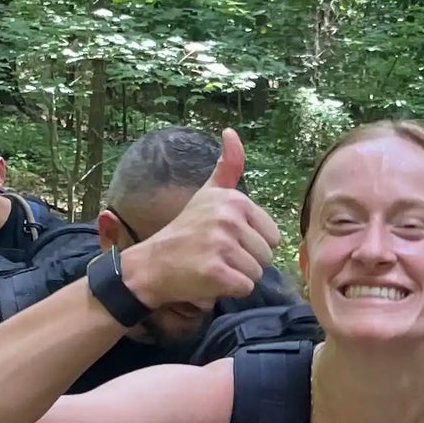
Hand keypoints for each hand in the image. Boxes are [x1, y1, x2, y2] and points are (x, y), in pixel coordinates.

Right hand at [121, 132, 279, 308]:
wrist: (151, 265)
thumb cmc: (185, 231)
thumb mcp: (207, 194)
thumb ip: (227, 167)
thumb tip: (232, 132)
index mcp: (234, 200)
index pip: (272, 236)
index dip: (251, 243)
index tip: (224, 239)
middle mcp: (228, 218)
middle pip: (266, 256)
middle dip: (245, 262)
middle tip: (216, 255)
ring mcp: (222, 244)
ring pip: (257, 273)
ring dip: (237, 277)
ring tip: (212, 266)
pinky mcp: (216, 271)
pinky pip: (245, 288)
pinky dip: (229, 290)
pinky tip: (208, 280)